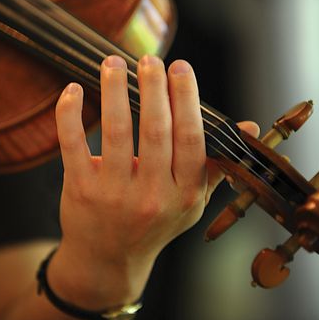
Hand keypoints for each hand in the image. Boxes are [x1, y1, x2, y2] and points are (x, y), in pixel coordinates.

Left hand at [49, 55, 258, 310]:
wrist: (109, 260)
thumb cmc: (153, 225)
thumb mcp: (190, 203)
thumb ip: (215, 166)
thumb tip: (248, 128)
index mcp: (184, 194)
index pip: (190, 138)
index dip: (186, 99)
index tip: (180, 67)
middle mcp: (152, 195)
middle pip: (156, 130)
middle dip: (153, 87)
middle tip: (149, 59)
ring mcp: (114, 194)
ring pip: (116, 131)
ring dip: (115, 90)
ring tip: (114, 63)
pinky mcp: (80, 190)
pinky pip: (73, 144)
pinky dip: (70, 113)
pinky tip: (73, 89)